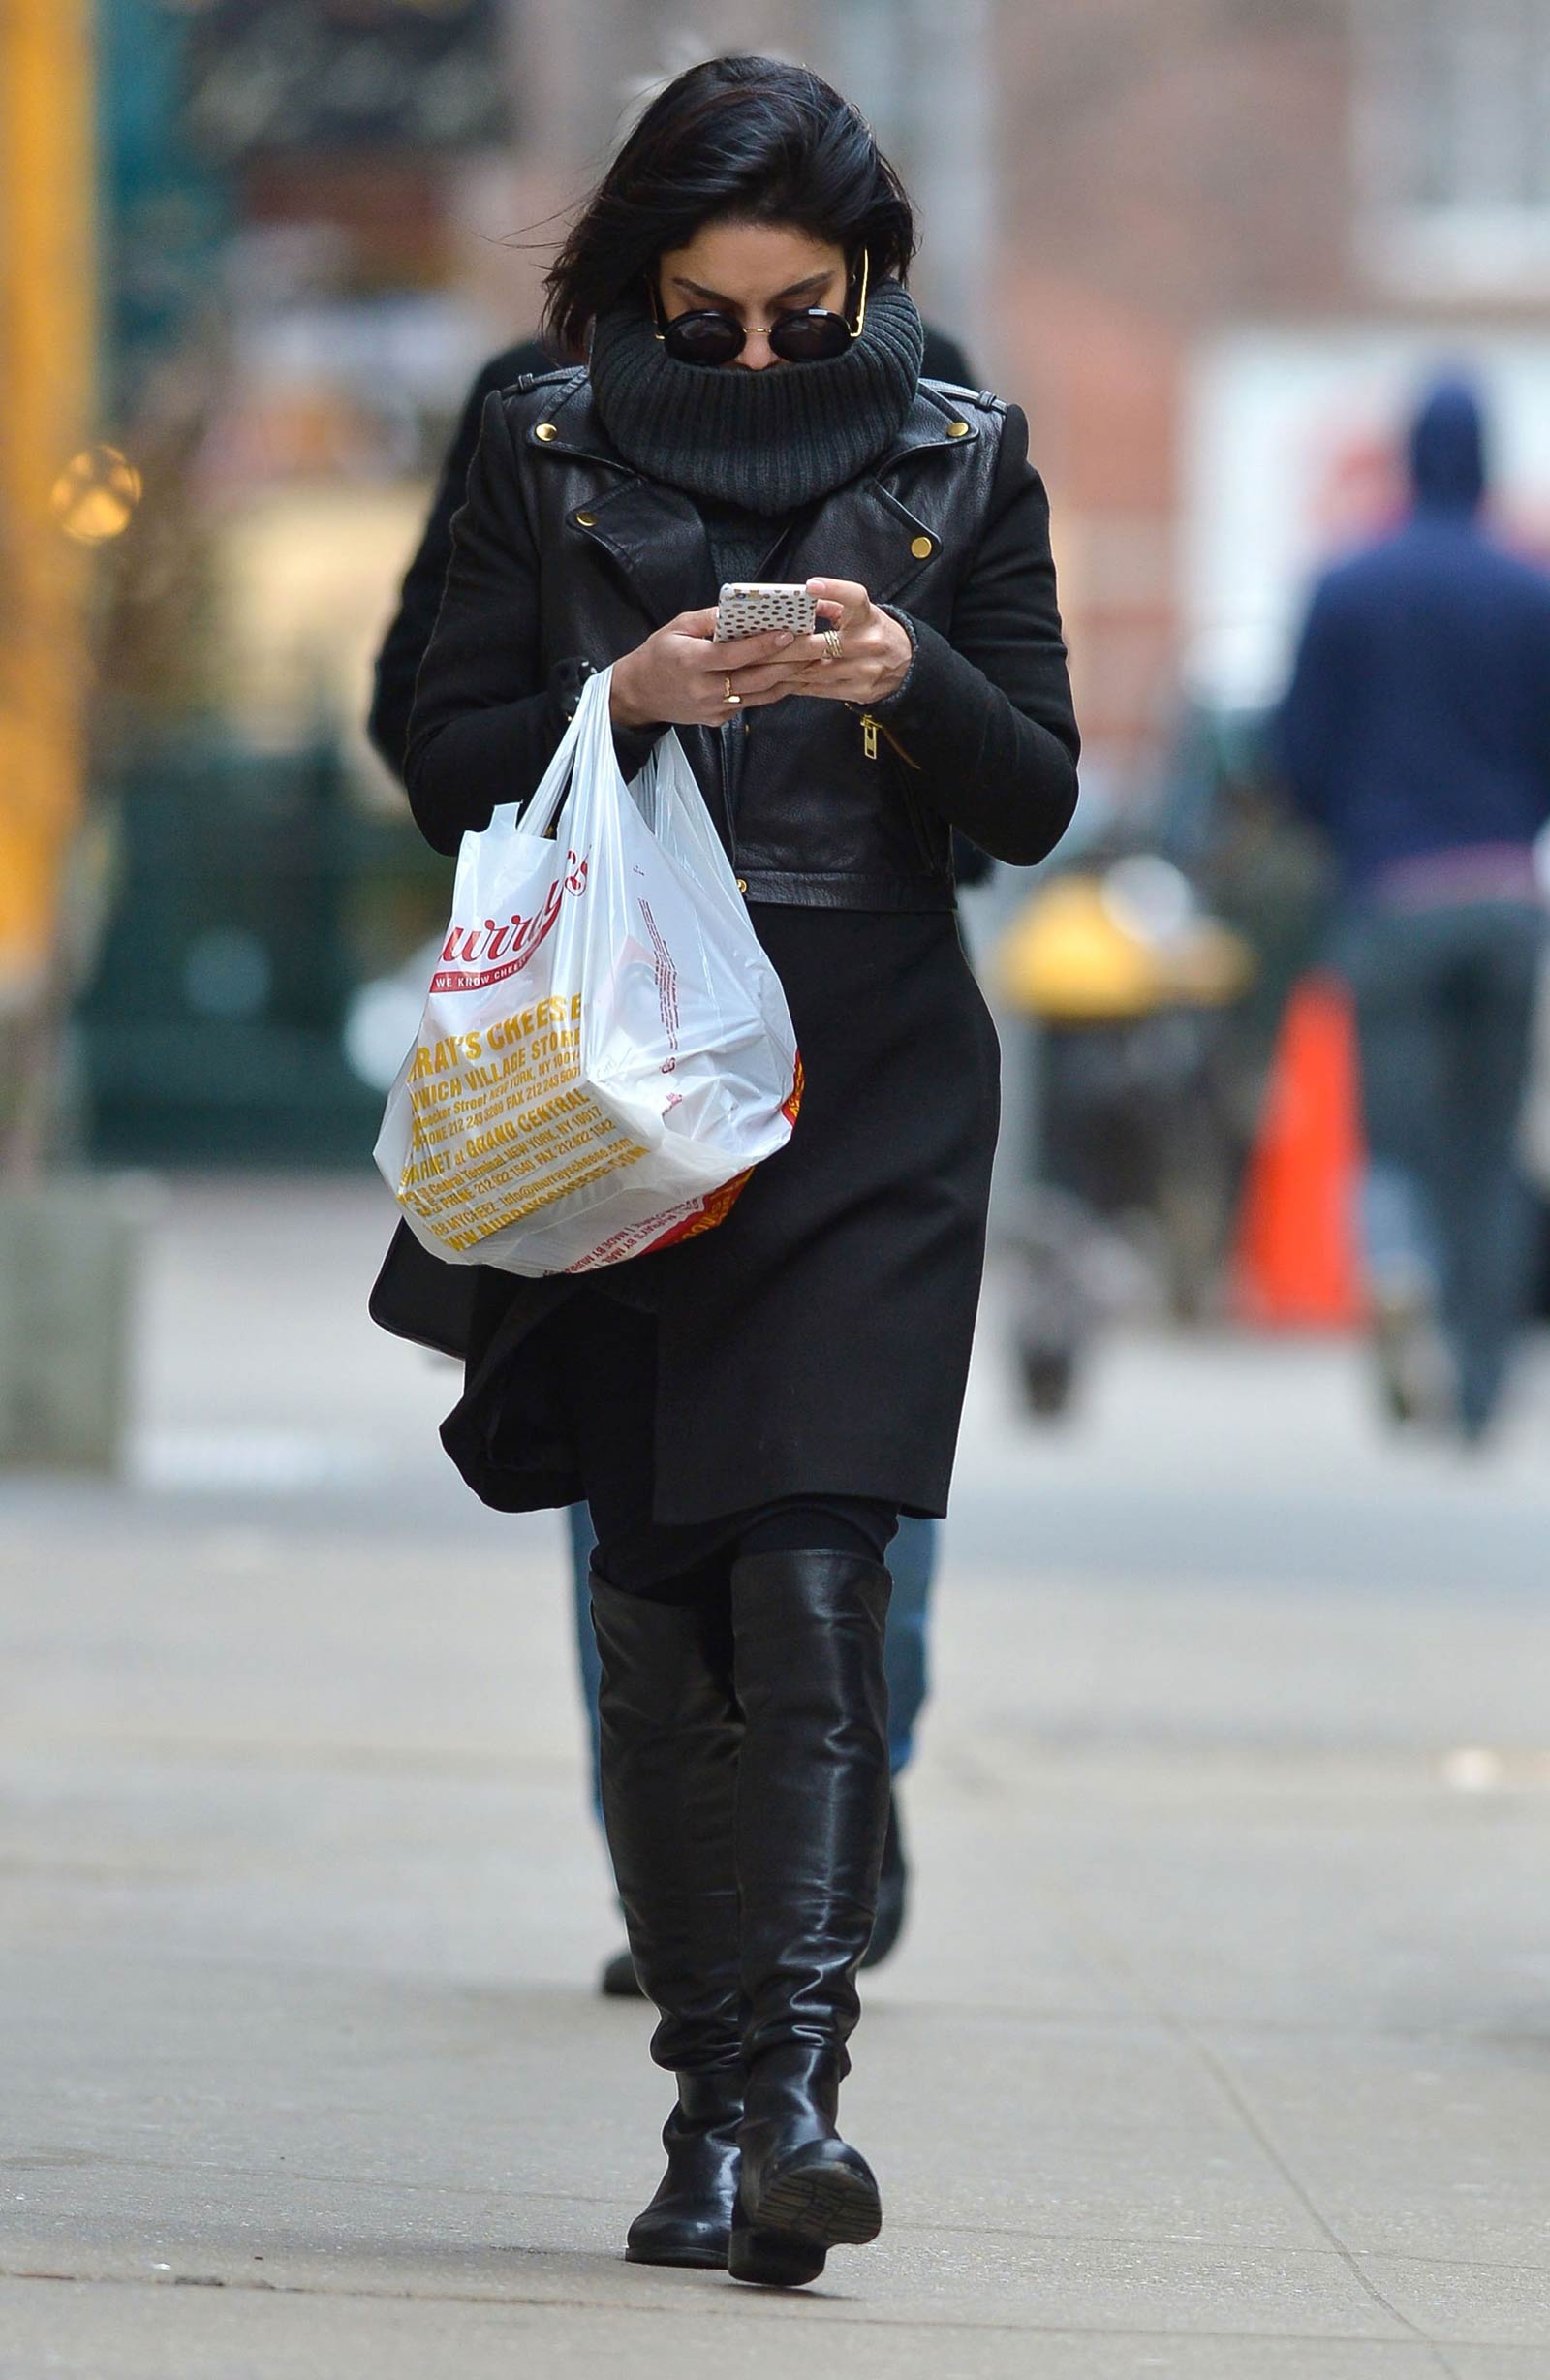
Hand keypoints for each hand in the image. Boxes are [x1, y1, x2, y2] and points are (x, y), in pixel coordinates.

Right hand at [610, 608, 799, 729]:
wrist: (639, 694)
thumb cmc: (658, 654)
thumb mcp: (678, 627)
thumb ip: (711, 618)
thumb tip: (744, 608)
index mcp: (692, 663)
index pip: (734, 655)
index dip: (763, 644)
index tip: (788, 632)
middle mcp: (704, 690)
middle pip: (756, 678)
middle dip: (789, 662)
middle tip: (816, 647)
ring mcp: (713, 709)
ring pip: (760, 695)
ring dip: (788, 678)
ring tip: (812, 661)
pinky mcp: (719, 720)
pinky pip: (751, 704)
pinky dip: (772, 690)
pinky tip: (790, 676)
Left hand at [729, 578, 912, 706]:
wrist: (908, 666)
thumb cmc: (874, 632)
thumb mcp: (860, 613)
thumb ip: (830, 605)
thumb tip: (796, 600)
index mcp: (868, 616)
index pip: (853, 598)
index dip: (833, 590)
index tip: (810, 586)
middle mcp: (869, 642)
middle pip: (819, 645)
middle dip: (785, 646)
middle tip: (756, 644)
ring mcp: (865, 670)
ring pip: (815, 671)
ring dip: (784, 669)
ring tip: (757, 665)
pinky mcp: (860, 691)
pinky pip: (820, 689)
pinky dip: (796, 684)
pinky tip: (776, 680)